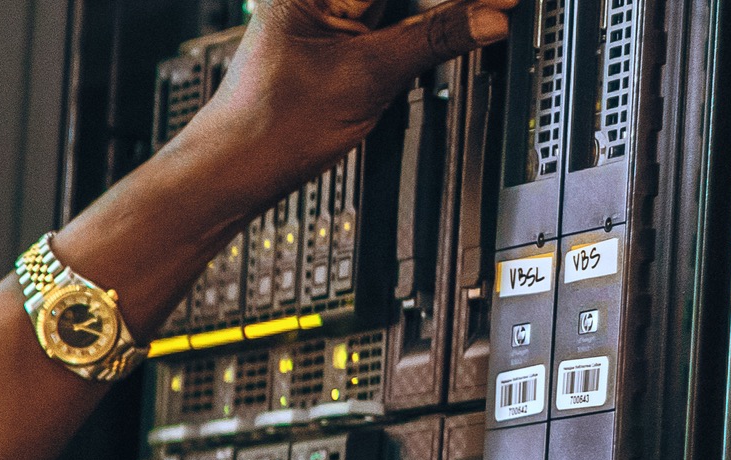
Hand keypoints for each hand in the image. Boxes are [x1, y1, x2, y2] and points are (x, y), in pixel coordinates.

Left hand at [180, 0, 515, 204]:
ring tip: (489, 14)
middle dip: (455, 2)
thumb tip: (492, 15)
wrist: (233, 172)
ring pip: (404, 4)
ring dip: (443, 10)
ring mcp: (329, 15)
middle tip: (497, 8)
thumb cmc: (269, 126)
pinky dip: (429, 22)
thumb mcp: (368, 77)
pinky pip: (396, 19)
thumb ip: (435, 38)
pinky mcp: (340, 41)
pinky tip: (462, 24)